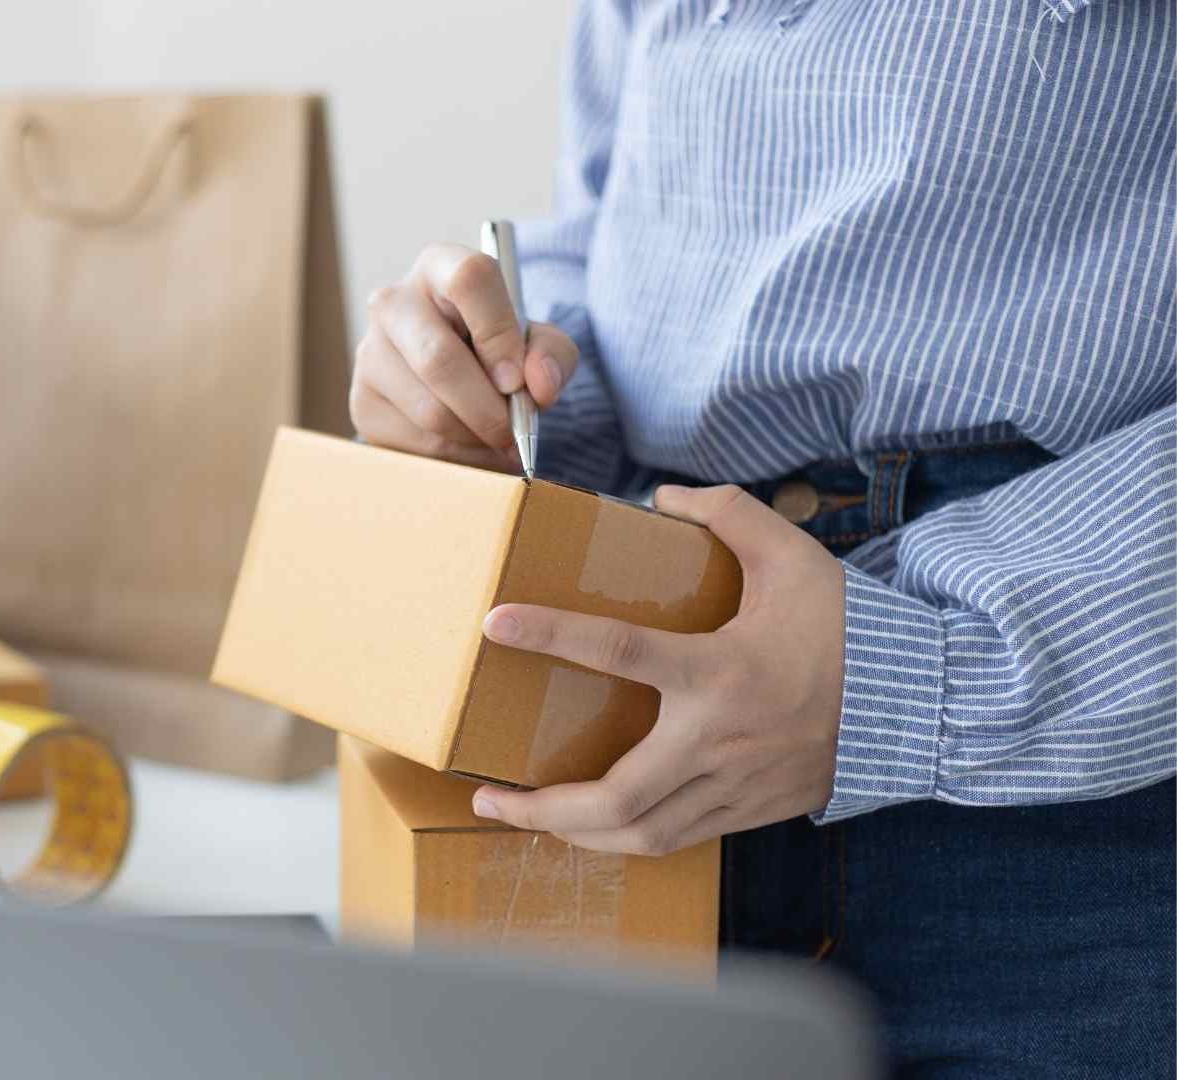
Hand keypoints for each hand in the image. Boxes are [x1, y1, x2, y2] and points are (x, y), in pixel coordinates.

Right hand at [350, 243, 578, 469]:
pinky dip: (457, 458)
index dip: (498, 333)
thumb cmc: (497, 349)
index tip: (516, 381)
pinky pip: (417, 445)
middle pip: (438, 357)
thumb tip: (539, 388)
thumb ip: (551, 355)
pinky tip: (472, 447)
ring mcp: (370, 353)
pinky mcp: (362, 404)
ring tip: (499, 441)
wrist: (452, 378)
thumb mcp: (537, 342)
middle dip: (487, 409)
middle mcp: (393, 302)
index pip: (469, 279)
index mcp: (440, 266)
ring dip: (476, 439)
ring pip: (430, 411)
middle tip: (514, 432)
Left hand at [470, 484, 845, 854]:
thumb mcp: (792, 555)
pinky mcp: (748, 812)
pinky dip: (623, 838)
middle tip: (486, 794)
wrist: (918, 704)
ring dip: (574, 833)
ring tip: (523, 817)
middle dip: (541, 806)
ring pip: (642, 833)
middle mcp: (720, 739)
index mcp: (721, 670)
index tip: (494, 623)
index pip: (619, 652)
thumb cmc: (848, 627)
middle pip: (617, 795)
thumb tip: (665, 497)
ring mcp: (734, 786)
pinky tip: (589, 825)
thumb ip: (729, 514)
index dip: (551, 634)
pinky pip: (673, 839)